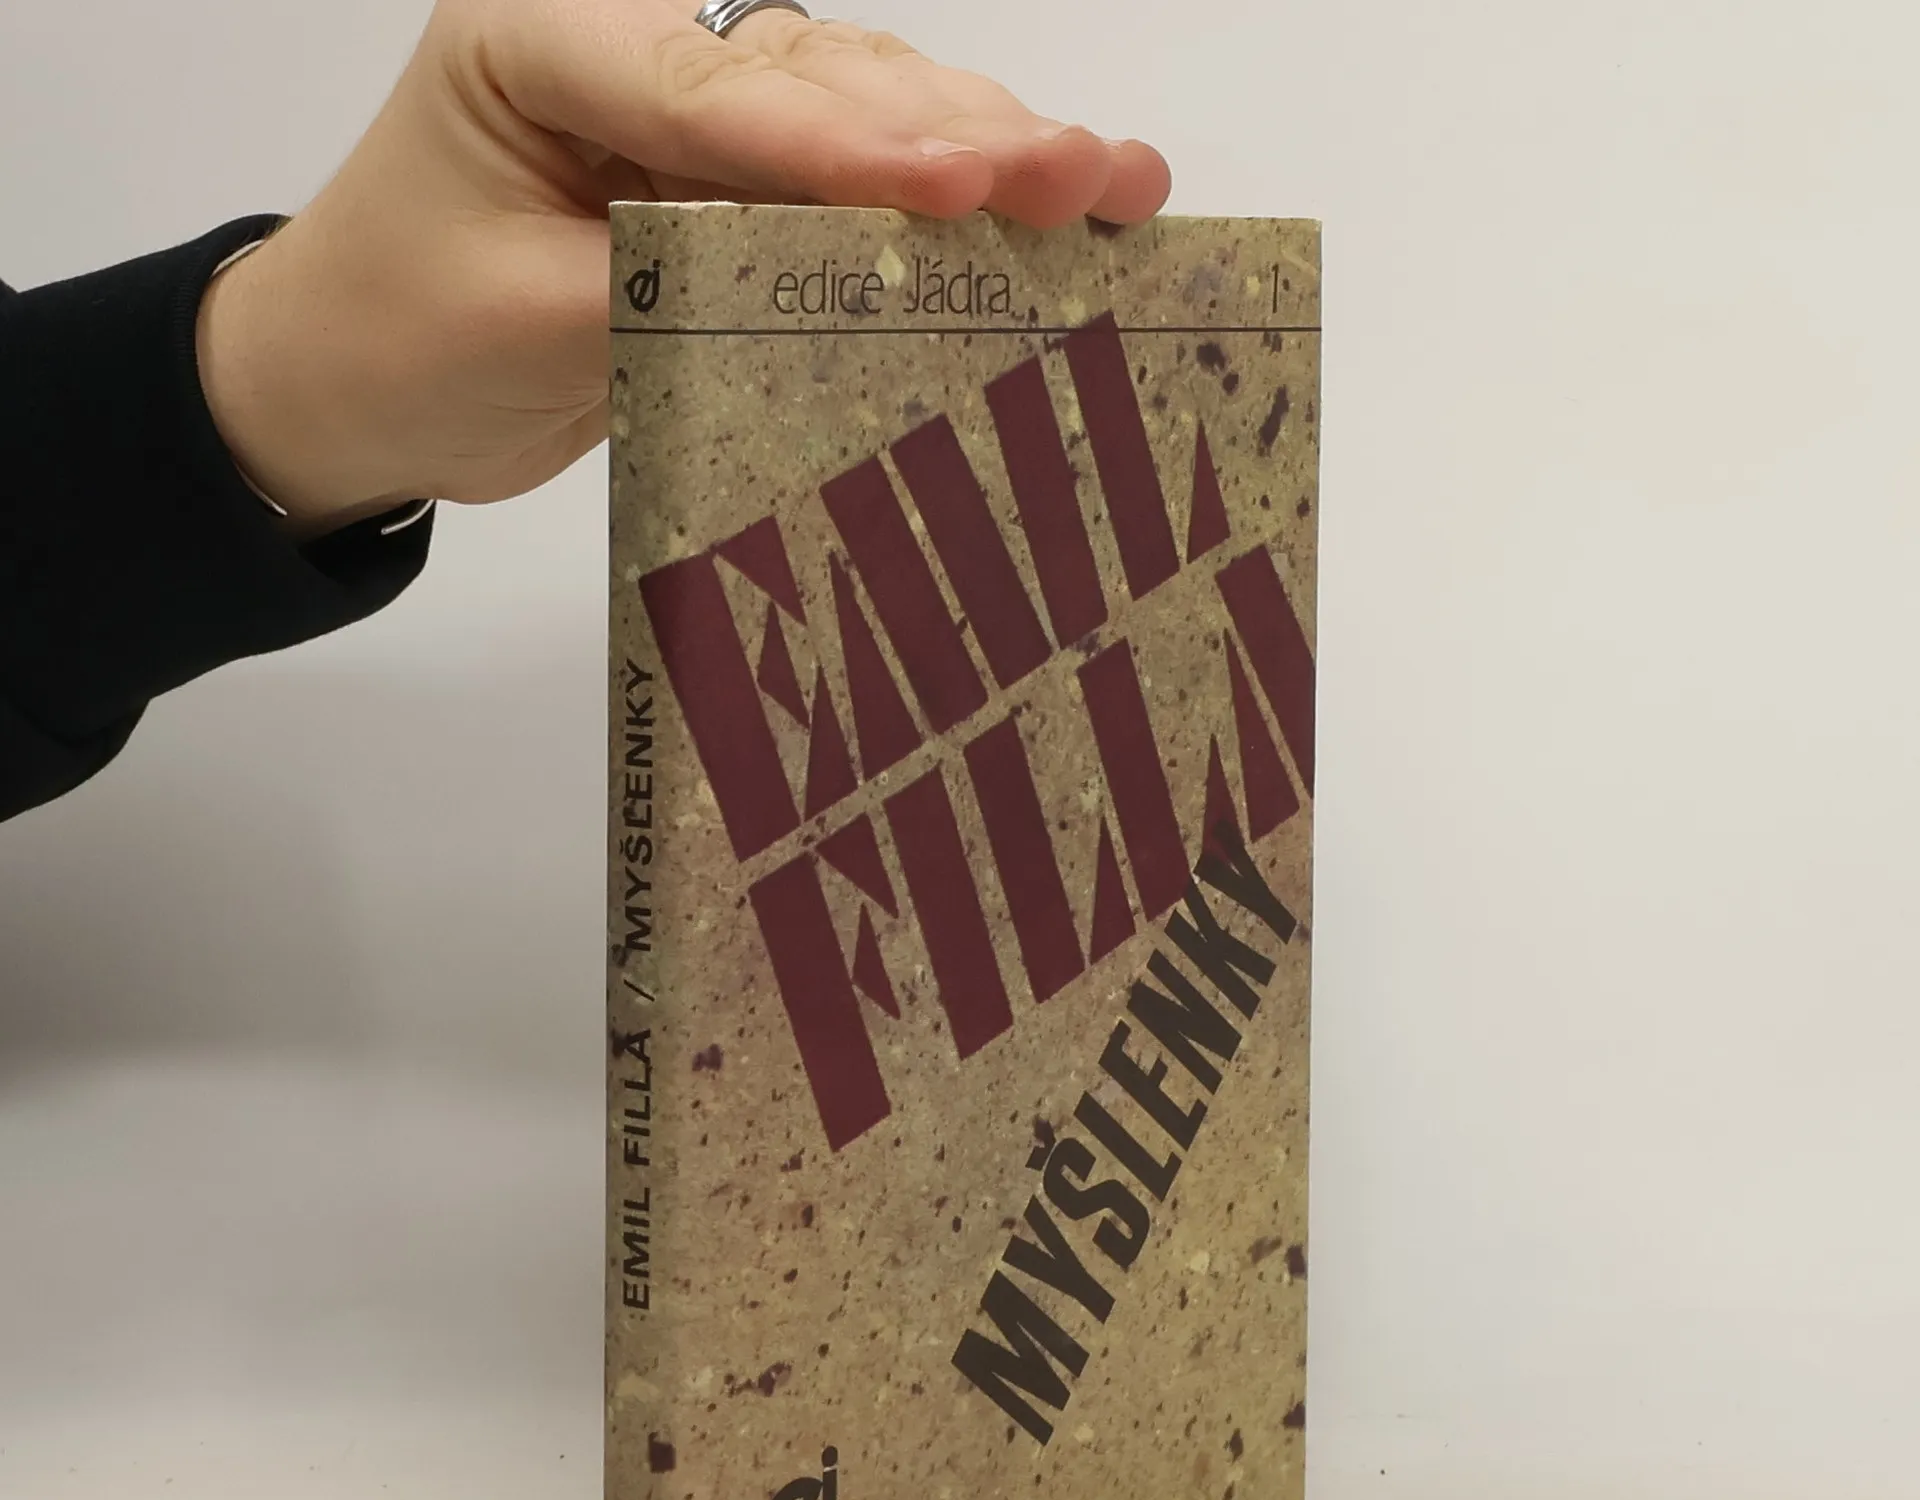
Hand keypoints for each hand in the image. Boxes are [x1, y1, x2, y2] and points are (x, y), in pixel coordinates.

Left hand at [196, 0, 1172, 537]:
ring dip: (988, 151)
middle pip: (818, 78)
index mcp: (546, 37)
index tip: (966, 188)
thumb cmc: (397, 343)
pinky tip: (1048, 202)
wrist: (352, 385)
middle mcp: (631, 46)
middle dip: (961, 134)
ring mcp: (687, 109)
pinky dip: (947, 197)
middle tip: (1093, 176)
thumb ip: (661, 290)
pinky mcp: (726, 179)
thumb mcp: (514, 323)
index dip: (848, 147)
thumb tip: (824, 282)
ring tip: (1114, 182)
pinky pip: (849, 178)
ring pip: (859, 111)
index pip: (714, 95)